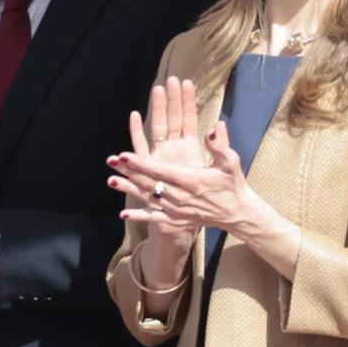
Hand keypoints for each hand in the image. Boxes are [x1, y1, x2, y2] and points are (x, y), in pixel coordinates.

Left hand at [110, 114, 257, 243]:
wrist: (236, 212)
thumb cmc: (232, 184)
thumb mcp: (231, 162)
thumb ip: (220, 145)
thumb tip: (215, 126)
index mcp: (190, 181)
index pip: (160, 171)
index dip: (140, 164)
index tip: (124, 156)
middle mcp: (180, 197)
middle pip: (149, 183)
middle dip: (129, 172)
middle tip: (111, 161)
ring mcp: (177, 210)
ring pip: (148, 199)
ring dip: (129, 190)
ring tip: (111, 181)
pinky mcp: (177, 220)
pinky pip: (155, 218)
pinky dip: (139, 216)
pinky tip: (123, 215)